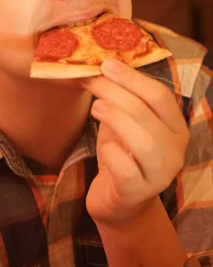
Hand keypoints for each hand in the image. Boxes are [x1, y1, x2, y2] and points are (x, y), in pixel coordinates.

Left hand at [82, 59, 189, 224]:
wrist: (119, 203)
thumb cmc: (122, 155)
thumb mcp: (123, 123)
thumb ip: (119, 99)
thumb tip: (96, 68)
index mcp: (175, 127)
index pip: (160, 96)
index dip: (132, 77)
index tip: (106, 64)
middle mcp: (175, 150)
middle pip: (147, 112)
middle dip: (115, 91)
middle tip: (90, 80)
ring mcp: (159, 174)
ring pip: (143, 140)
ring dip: (116, 117)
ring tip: (95, 107)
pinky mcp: (138, 192)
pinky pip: (126, 169)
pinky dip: (112, 152)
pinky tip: (103, 146)